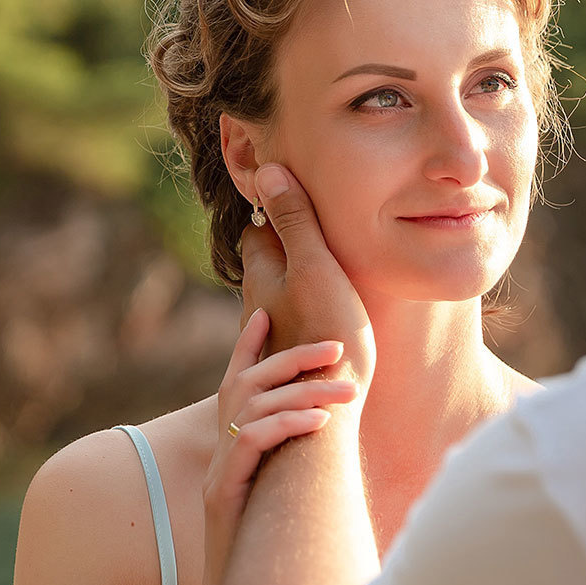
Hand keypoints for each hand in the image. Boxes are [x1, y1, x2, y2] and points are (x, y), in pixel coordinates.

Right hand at [201, 308, 360, 584]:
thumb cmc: (272, 564)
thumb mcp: (286, 506)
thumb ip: (297, 470)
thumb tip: (336, 443)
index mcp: (233, 452)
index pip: (233, 384)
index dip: (246, 347)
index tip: (262, 313)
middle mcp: (219, 457)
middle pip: (246, 386)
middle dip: (292, 360)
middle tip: (337, 351)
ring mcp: (218, 476)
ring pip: (251, 409)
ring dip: (302, 391)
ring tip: (346, 391)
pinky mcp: (221, 497)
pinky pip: (250, 444)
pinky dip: (285, 425)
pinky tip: (319, 423)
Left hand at [241, 163, 374, 388]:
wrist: (324, 414)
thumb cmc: (325, 335)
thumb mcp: (314, 268)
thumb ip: (295, 221)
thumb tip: (267, 170)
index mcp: (261, 276)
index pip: (257, 230)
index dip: (273, 211)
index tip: (292, 197)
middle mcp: (257, 306)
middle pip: (266, 265)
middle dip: (285, 247)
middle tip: (315, 231)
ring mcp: (270, 338)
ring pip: (279, 298)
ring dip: (297, 283)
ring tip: (326, 273)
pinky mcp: (287, 365)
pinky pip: (293, 329)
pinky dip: (306, 316)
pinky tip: (328, 323)